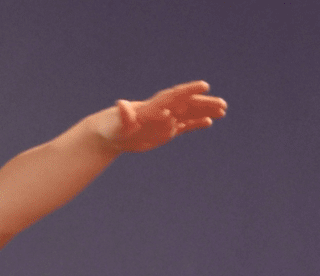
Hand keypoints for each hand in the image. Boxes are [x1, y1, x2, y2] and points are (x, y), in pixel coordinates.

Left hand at [111, 80, 226, 152]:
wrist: (110, 134)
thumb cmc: (111, 127)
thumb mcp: (116, 123)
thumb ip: (123, 116)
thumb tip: (120, 104)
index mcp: (153, 107)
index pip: (173, 96)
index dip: (188, 91)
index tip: (204, 86)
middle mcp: (163, 111)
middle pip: (186, 105)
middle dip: (204, 104)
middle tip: (222, 104)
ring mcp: (165, 120)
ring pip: (189, 114)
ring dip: (205, 111)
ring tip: (223, 111)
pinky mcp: (165, 131)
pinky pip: (183, 126)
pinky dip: (195, 124)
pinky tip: (209, 122)